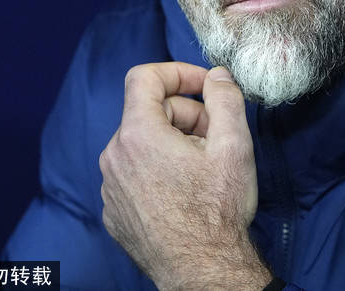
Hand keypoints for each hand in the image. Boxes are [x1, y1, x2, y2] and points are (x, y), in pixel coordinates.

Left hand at [99, 62, 272, 289]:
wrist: (203, 272)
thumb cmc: (217, 212)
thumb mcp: (234, 146)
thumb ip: (225, 99)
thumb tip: (216, 75)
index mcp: (138, 134)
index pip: (144, 77)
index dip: (178, 73)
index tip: (205, 86)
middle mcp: (114, 157)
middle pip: (148, 113)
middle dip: (186, 115)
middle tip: (216, 137)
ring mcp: (110, 186)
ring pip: (141, 144)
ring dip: (172, 144)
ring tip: (202, 169)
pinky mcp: (113, 211)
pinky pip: (133, 174)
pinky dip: (157, 171)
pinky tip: (184, 192)